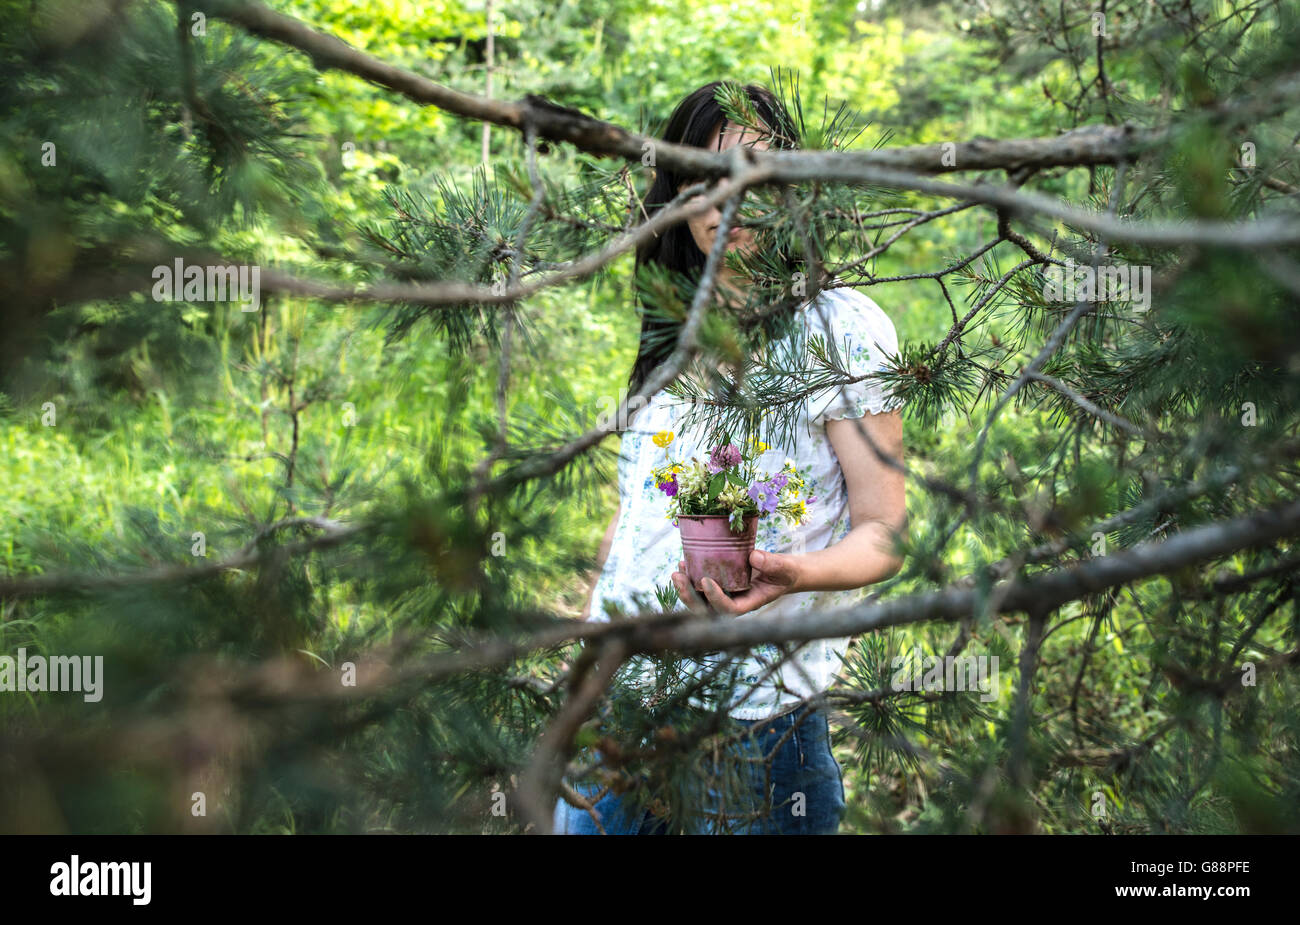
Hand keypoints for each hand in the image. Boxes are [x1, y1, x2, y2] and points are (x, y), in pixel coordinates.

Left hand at [671, 550, 801, 616]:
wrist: (783, 574)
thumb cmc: (785, 573)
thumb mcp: (784, 568)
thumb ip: (772, 564)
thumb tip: (752, 557)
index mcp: (750, 603)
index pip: (729, 610)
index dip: (715, 599)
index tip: (705, 581)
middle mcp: (735, 603)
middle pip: (708, 610)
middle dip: (690, 597)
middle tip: (678, 578)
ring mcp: (727, 596)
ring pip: (701, 601)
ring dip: (686, 589)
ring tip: (677, 572)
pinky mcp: (722, 587)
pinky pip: (701, 589)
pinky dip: (691, 578)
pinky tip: (683, 564)